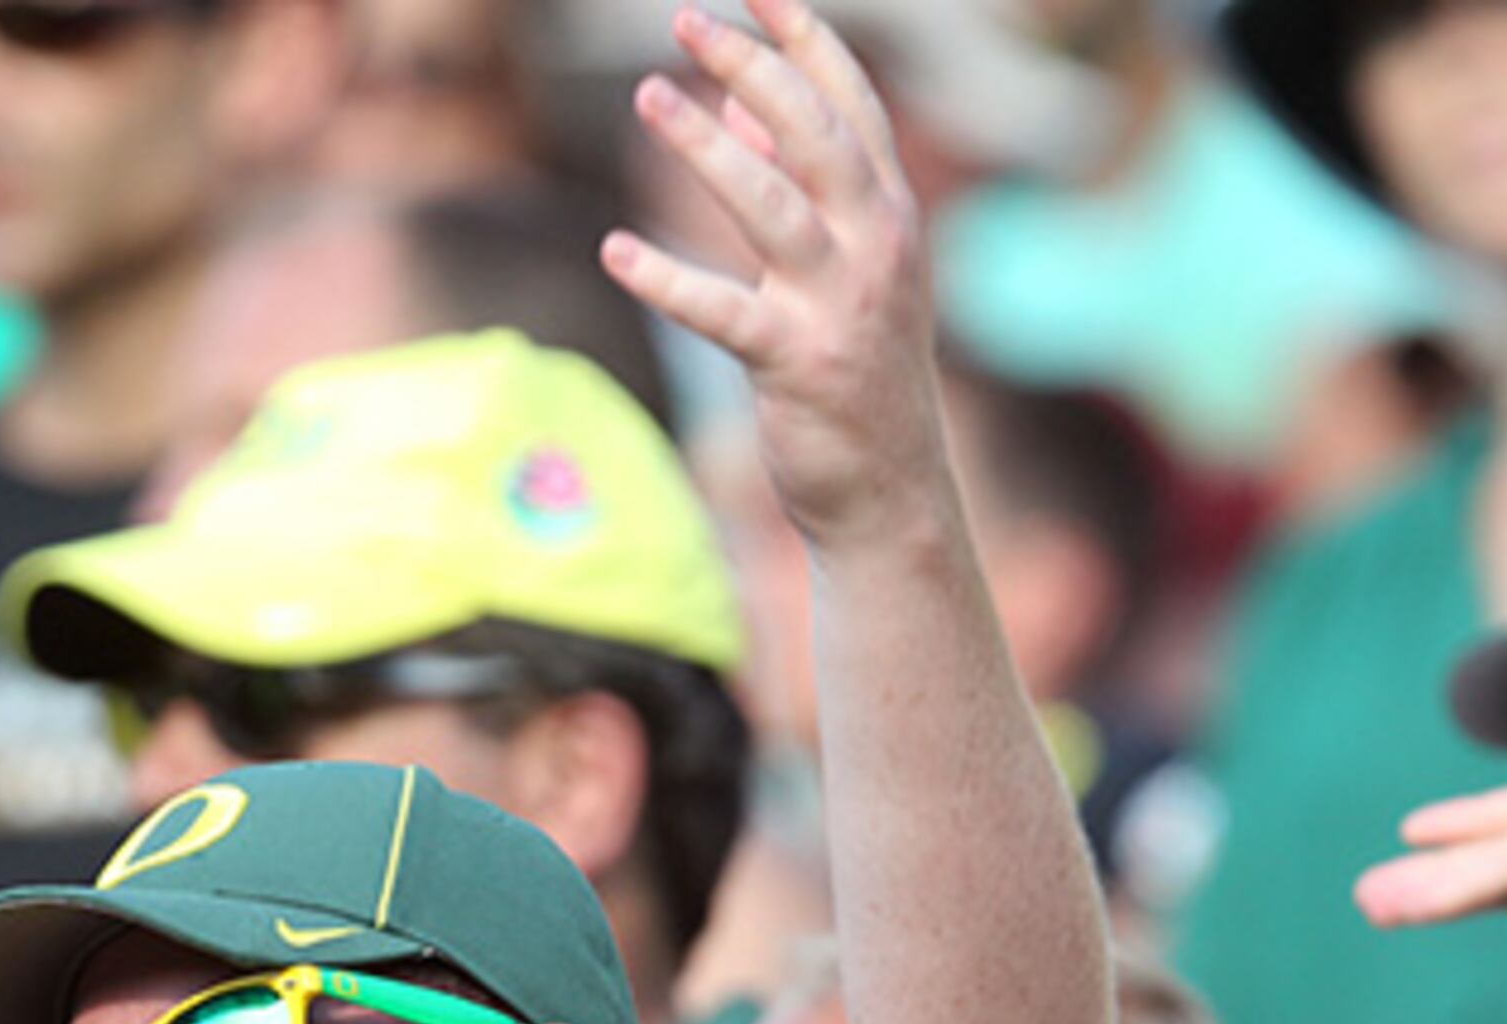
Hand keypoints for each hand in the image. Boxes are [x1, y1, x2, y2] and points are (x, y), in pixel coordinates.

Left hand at [603, 0, 947, 545]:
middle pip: (815, 134)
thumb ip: (798, 186)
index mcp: (891, 215)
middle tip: (686, 21)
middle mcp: (876, 247)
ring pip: (772, 206)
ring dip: (706, 147)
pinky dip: (667, 281)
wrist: (890, 493)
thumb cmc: (857, 372)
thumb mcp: (843, 271)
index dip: (803, 39)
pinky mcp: (797, 365)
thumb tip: (735, 110)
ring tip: (648, 95)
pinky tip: (616, 251)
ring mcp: (840, 306)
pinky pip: (723, 312)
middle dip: (753, 68)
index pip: (851, 104)